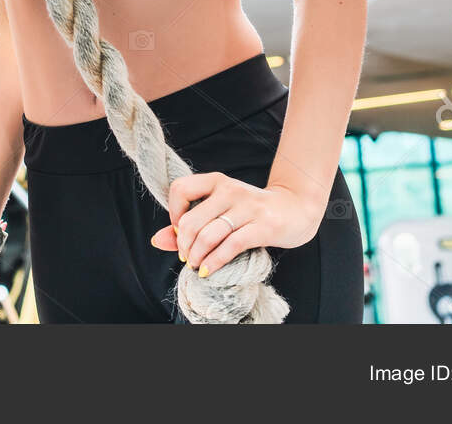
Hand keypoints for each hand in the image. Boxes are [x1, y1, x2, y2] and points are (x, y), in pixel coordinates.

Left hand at [149, 175, 321, 277]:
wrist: (296, 209)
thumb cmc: (251, 211)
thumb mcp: (220, 210)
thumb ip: (189, 224)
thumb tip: (156, 240)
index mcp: (217, 181)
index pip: (180, 189)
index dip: (173, 214)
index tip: (180, 231)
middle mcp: (230, 190)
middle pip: (191, 220)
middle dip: (183, 244)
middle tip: (186, 257)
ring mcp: (247, 208)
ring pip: (208, 235)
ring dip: (196, 256)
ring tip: (195, 265)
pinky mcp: (262, 227)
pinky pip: (230, 246)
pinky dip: (214, 262)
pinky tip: (208, 270)